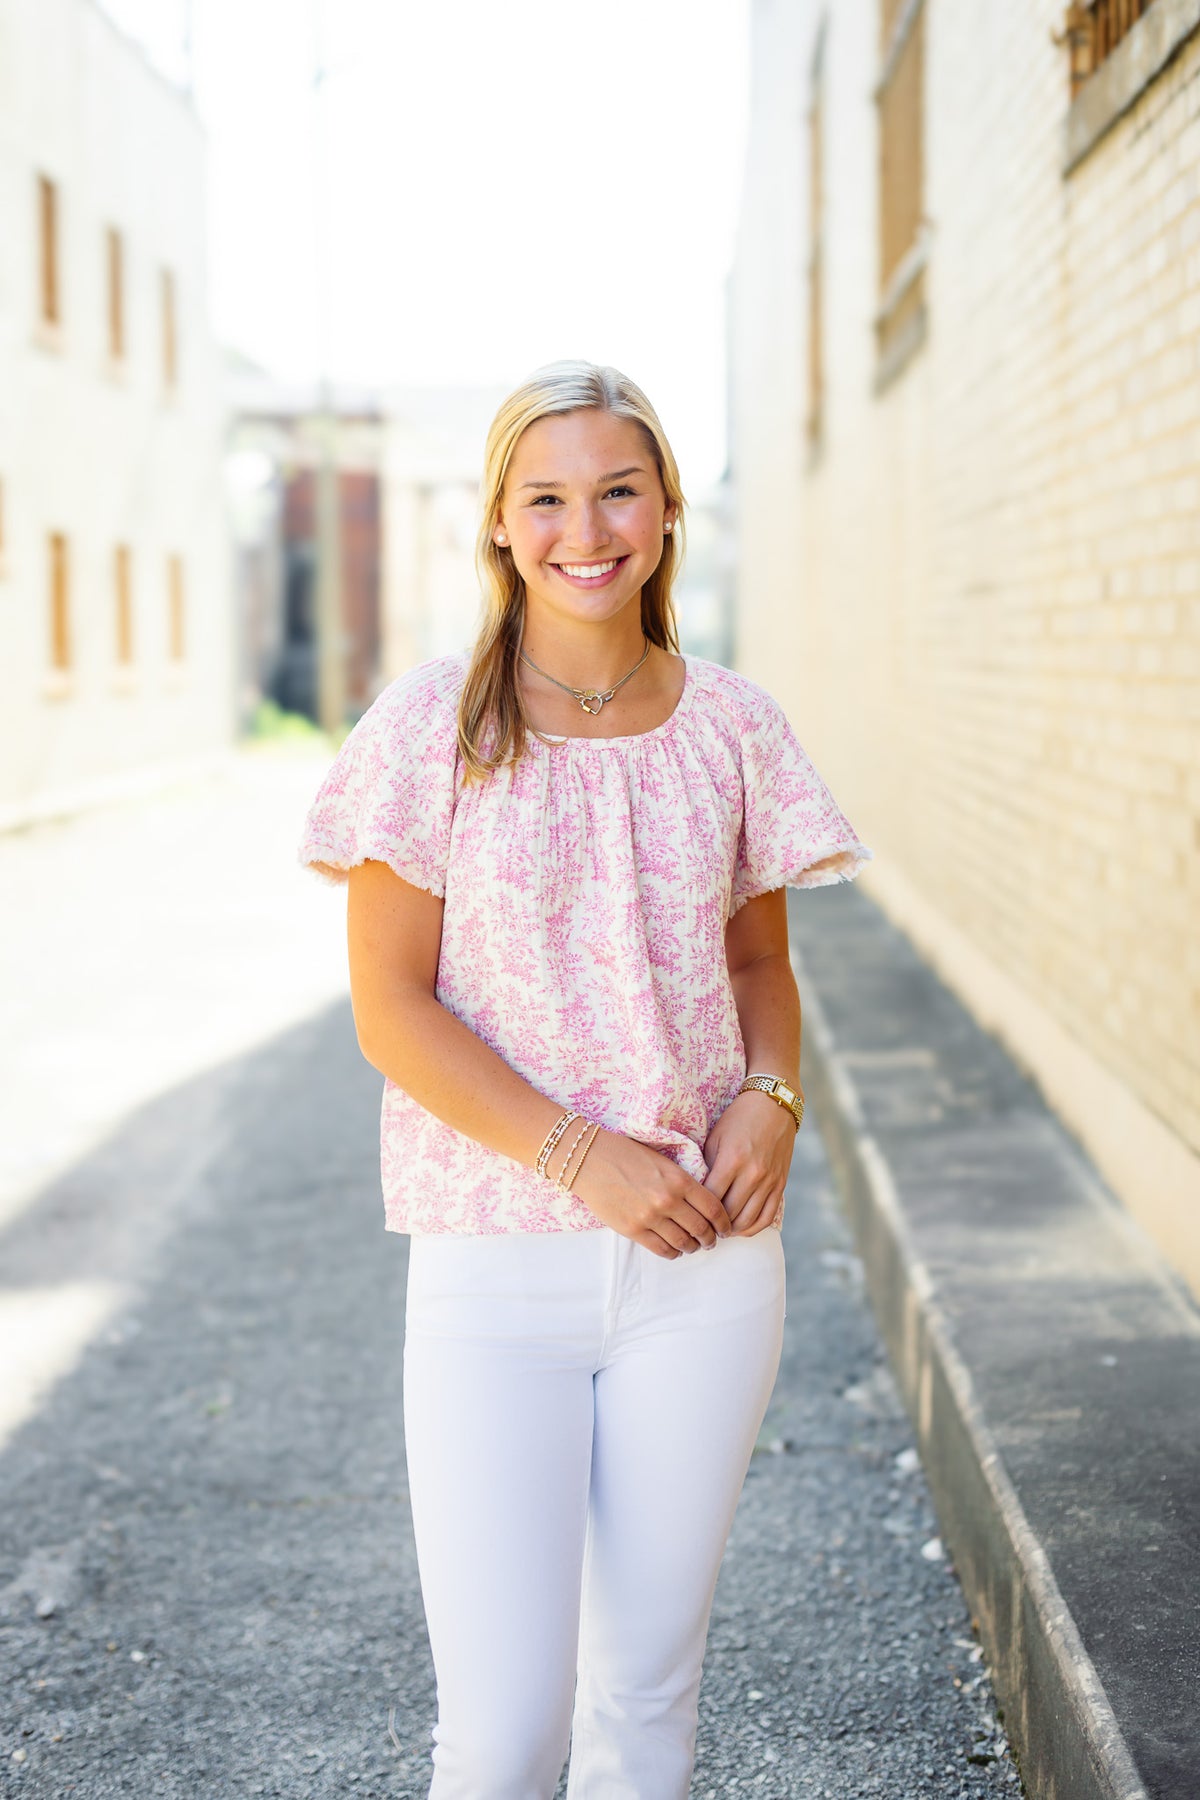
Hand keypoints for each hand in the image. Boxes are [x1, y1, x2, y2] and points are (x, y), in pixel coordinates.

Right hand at [569, 1129, 734, 1259]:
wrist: (590, 1158)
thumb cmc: (627, 1153)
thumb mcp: (663, 1160)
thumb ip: (683, 1181)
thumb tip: (702, 1203)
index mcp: (679, 1179)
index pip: (714, 1208)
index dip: (724, 1223)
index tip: (725, 1228)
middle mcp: (668, 1200)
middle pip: (702, 1229)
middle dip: (711, 1238)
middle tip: (712, 1240)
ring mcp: (650, 1217)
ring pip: (683, 1243)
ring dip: (693, 1247)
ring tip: (694, 1246)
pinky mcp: (633, 1230)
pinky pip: (662, 1250)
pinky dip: (673, 1253)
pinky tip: (675, 1249)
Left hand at [701, 1090, 795, 1235]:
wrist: (774, 1105)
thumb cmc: (739, 1118)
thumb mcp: (715, 1137)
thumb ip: (707, 1166)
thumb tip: (695, 1193)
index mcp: (732, 1160)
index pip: (711, 1198)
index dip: (698, 1211)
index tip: (690, 1214)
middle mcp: (753, 1173)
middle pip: (729, 1214)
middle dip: (713, 1225)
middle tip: (701, 1227)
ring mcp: (769, 1181)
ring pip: (747, 1220)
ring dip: (731, 1230)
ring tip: (718, 1230)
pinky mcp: (780, 1184)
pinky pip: (767, 1217)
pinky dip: (752, 1228)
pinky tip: (739, 1228)